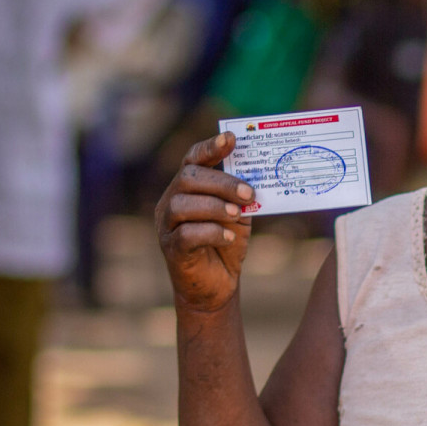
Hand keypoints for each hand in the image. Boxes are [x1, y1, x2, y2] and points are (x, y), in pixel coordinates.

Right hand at [155, 132, 253, 311]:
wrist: (217, 286)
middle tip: (248, 193)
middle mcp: (171, 201)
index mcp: (187, 188)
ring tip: (237, 215)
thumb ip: (242, 193)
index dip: (210, 147)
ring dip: (215, 206)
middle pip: (188, 178)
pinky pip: (186, 234)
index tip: (232, 139)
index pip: (192, 159)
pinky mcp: (171, 249)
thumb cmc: (227, 243)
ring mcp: (167, 225)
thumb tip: (259, 173)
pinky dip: (211, 232)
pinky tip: (229, 237)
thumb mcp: (238, 213)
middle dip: (221, 182)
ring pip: (183, 204)